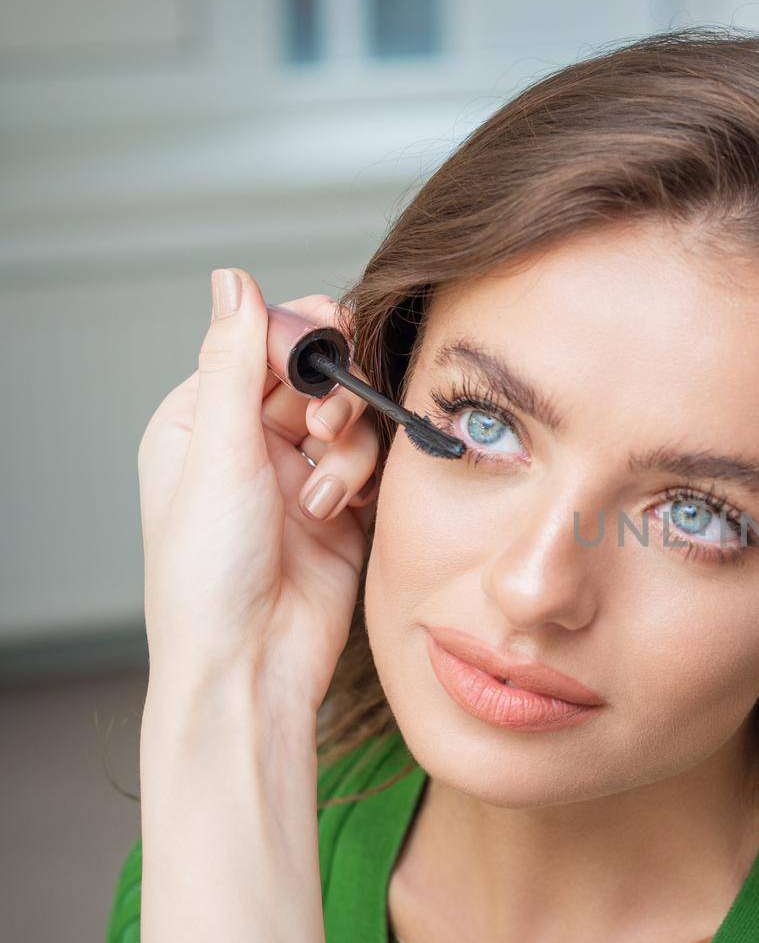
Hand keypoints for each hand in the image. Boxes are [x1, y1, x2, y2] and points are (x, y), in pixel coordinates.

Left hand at [138, 268, 382, 720]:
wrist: (252, 663)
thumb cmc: (208, 575)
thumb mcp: (217, 453)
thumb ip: (233, 361)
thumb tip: (232, 280)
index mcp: (200, 421)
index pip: (260, 342)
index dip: (297, 343)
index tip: (317, 356)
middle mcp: (249, 443)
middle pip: (315, 374)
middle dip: (331, 395)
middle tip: (325, 426)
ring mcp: (299, 475)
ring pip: (352, 418)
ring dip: (347, 450)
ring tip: (323, 495)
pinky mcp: (342, 509)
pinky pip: (374, 463)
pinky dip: (366, 481)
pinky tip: (341, 513)